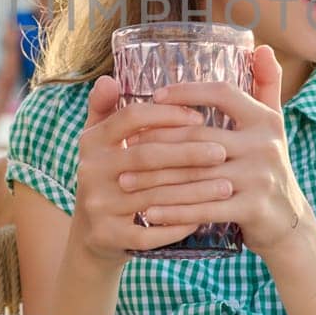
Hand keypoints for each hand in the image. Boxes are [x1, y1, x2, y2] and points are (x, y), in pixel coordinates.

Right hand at [69, 74, 236, 263]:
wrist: (93, 235)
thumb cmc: (110, 176)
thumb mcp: (100, 142)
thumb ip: (105, 108)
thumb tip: (109, 78)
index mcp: (91, 141)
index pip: (130, 118)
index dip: (166, 115)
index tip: (200, 117)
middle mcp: (89, 171)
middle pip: (146, 156)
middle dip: (188, 153)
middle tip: (223, 151)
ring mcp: (97, 205)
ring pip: (153, 196)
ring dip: (193, 191)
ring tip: (226, 186)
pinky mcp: (108, 237)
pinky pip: (149, 234)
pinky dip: (177, 226)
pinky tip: (204, 217)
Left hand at [127, 46, 313, 257]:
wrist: (289, 222)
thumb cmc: (269, 167)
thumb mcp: (273, 126)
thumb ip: (266, 85)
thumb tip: (261, 46)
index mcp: (265, 120)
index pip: (222, 93)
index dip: (187, 92)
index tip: (154, 96)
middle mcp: (265, 145)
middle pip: (199, 137)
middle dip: (157, 141)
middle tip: (125, 144)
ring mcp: (260, 178)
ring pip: (196, 175)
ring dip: (156, 179)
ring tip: (125, 180)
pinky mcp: (253, 209)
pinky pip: (204, 209)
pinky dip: (173, 212)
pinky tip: (148, 212)